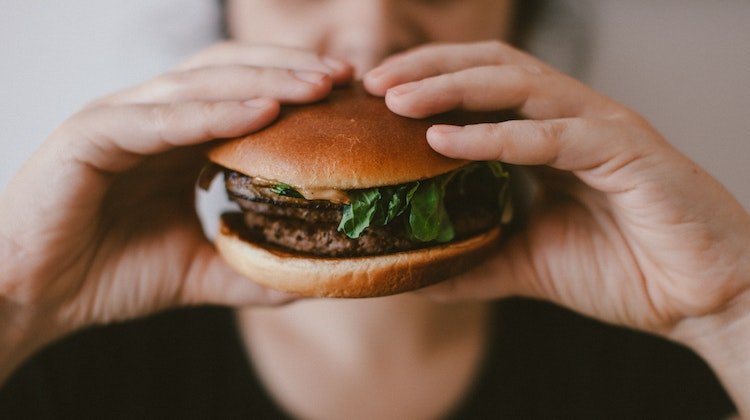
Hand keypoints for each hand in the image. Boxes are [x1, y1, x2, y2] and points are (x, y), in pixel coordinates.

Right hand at [0, 42, 352, 377]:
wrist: (33, 297)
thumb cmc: (106, 274)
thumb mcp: (196, 271)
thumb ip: (247, 269)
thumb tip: (307, 278)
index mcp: (175, 138)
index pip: (243, 94)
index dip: (295, 90)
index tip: (347, 98)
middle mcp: (151, 117)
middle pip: (230, 74)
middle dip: (290, 71)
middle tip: (345, 78)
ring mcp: (120, 119)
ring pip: (201, 84)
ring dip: (264, 81)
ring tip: (318, 86)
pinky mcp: (91, 136)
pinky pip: (161, 119)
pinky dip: (213, 112)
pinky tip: (261, 113)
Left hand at [364, 40, 749, 338]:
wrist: (702, 299)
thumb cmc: (626, 270)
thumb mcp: (530, 263)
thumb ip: (477, 259)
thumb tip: (419, 274)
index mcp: (550, 136)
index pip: (479, 89)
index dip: (426, 84)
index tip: (373, 100)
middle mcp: (571, 119)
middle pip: (490, 68)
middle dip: (427, 68)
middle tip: (372, 83)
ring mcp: (599, 128)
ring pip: (517, 85)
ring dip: (451, 87)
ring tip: (397, 99)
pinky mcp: (626, 151)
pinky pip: (551, 134)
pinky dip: (496, 135)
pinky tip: (445, 140)